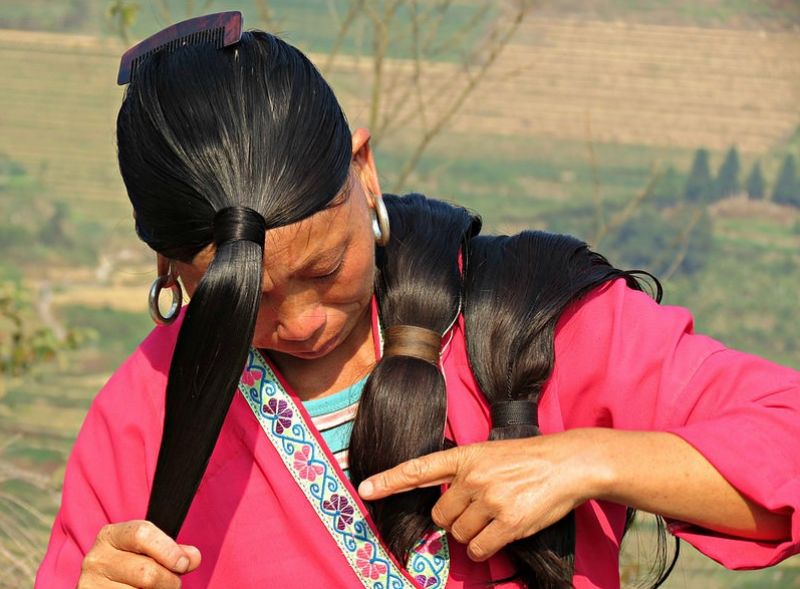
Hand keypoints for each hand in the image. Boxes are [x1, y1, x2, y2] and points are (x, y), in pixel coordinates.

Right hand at [78, 520, 201, 587]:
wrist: (106, 586)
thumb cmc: (132, 566)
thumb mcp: (149, 551)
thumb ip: (173, 551)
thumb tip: (192, 557)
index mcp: (111, 535)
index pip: (142, 534)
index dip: (168, 550)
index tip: (184, 563)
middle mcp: (96, 559)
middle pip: (146, 573)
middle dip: (168, 581)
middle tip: (171, 583)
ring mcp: (91, 585)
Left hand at [357, 430, 606, 561]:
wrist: (568, 463)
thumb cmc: (529, 459)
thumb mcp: (490, 454)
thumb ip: (464, 473)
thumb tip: (446, 506)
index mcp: (465, 456)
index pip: (418, 469)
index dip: (389, 480)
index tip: (364, 489)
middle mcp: (472, 477)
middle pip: (440, 516)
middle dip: (454, 519)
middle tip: (478, 510)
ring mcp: (490, 500)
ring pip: (458, 534)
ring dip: (472, 534)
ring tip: (495, 516)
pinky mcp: (508, 522)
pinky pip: (479, 549)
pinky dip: (484, 548)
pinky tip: (500, 533)